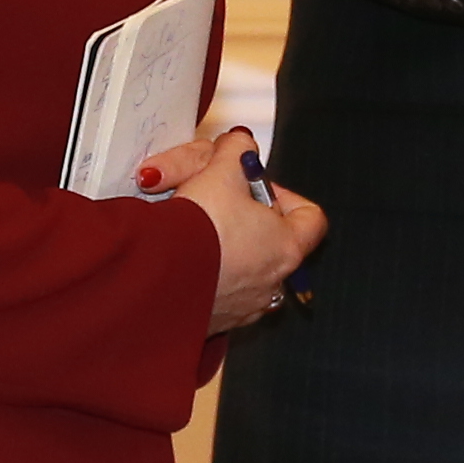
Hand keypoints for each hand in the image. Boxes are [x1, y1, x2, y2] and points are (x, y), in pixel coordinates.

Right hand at [141, 122, 326, 330]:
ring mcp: (244, 306)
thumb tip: (240, 143)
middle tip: (217, 200)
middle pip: (270, 239)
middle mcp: (272, 284)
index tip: (256, 185)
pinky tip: (181, 257)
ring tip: (194, 229)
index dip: (284, 194)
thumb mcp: (220, 172)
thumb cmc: (197, 232)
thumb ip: (237, 151)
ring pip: (240, 265)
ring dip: (221, 244)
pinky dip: (203, 272)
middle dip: (243, 215)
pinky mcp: (214, 320)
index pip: (309, 217)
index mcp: (287, 248)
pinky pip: (215, 290)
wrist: (154, 279)